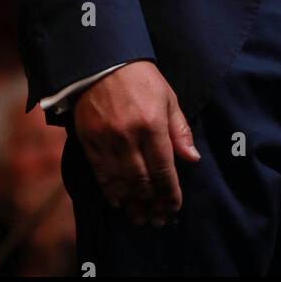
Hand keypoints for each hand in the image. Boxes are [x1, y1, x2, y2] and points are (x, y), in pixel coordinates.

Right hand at [72, 60, 200, 226]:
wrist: (102, 61)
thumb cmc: (141, 78)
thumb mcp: (168, 98)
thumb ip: (179, 130)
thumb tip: (192, 159)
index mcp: (152, 124)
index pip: (164, 170)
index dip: (170, 193)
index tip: (174, 207)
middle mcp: (129, 136)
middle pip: (142, 181)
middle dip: (152, 204)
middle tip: (158, 220)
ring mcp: (107, 140)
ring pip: (121, 182)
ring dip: (132, 204)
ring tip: (140, 219)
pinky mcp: (89, 141)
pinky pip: (101, 174)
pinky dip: (110, 191)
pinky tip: (119, 202)